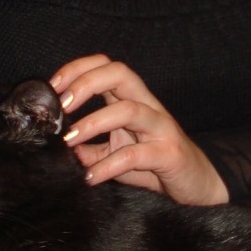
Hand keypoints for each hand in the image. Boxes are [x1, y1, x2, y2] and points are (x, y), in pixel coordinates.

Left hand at [50, 54, 227, 205]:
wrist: (197, 183)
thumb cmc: (155, 163)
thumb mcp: (117, 153)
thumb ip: (92, 149)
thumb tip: (64, 149)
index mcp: (133, 99)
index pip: (107, 66)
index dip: (79, 70)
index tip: (53, 88)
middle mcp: (148, 106)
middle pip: (120, 74)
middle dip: (86, 84)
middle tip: (61, 106)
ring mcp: (161, 128)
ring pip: (129, 110)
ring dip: (93, 122)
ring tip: (69, 140)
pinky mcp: (169, 153)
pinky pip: (135, 155)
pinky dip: (108, 165)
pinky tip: (91, 177)